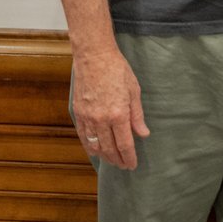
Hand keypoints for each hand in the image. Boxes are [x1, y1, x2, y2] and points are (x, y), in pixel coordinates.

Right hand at [71, 46, 149, 169]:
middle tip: (124, 165)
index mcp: (118, 114)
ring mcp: (88, 117)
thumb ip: (137, 115)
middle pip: (110, 149)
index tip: (133, 165)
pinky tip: (96, 151)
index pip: (125, 144)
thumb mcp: (133, 90)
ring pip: (96, 146)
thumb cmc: (117, 69)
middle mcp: (102, 120)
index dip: (130, 158)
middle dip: (118, 160)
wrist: (94, 56)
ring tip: (112, 160)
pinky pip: (83, 136)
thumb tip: (143, 134)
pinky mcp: (78, 113)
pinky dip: (90, 147)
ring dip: (105, 156)